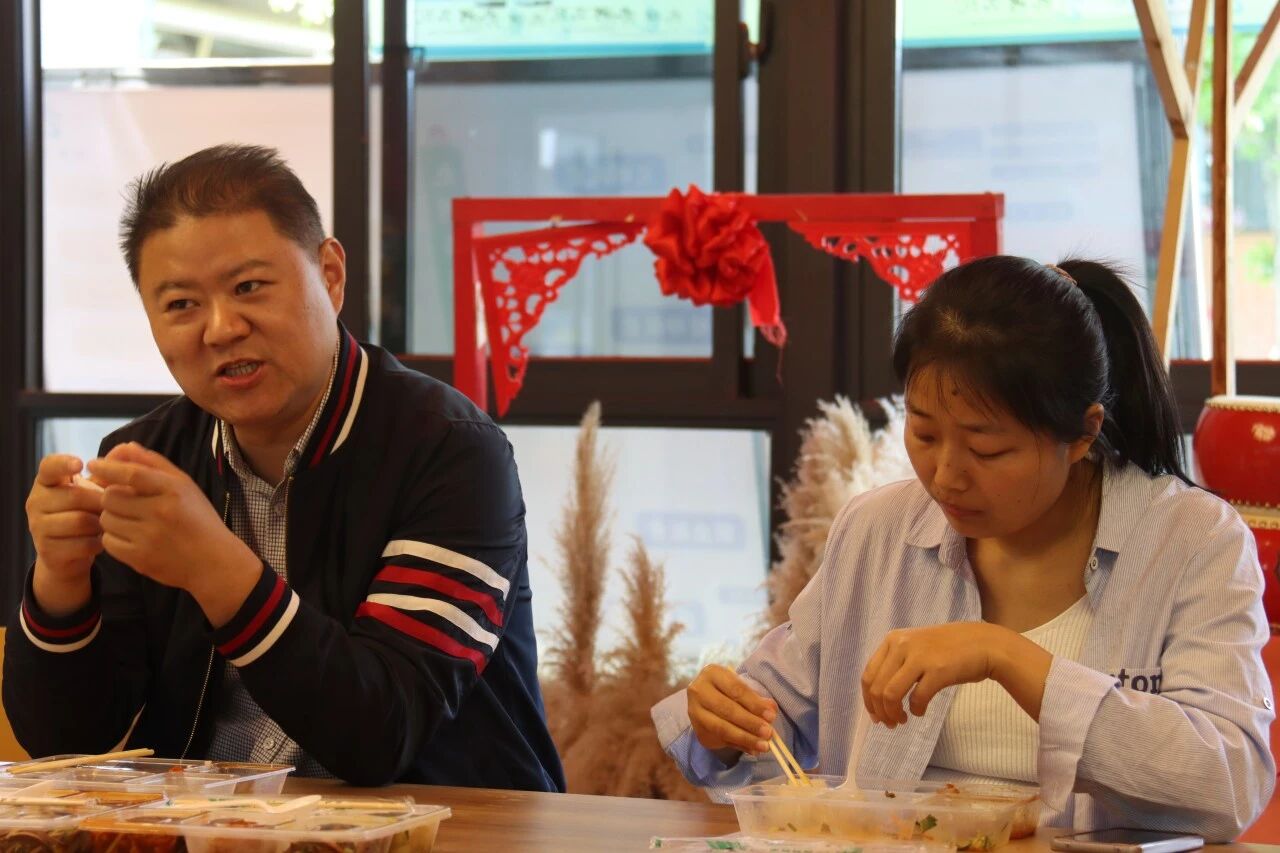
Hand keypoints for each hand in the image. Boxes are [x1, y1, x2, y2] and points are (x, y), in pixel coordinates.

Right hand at [27, 455, 105, 614]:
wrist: (70, 552)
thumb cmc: (86, 512)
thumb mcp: (94, 490)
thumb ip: (106, 472)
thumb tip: (126, 448)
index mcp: (46, 482)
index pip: (49, 466)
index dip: (63, 463)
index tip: (81, 465)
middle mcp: (35, 501)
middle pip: (75, 496)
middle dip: (101, 502)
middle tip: (113, 508)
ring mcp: (37, 526)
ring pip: (79, 521)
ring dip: (100, 524)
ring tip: (106, 524)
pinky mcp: (47, 549)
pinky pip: (81, 543)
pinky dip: (97, 543)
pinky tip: (100, 541)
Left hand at [88, 442, 260, 625]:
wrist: (214, 561)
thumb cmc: (199, 519)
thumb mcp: (185, 486)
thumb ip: (154, 464)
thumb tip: (124, 447)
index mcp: (174, 490)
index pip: (132, 474)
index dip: (108, 467)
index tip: (93, 464)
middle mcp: (161, 512)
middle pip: (111, 497)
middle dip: (109, 496)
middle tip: (120, 501)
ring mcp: (150, 537)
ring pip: (106, 519)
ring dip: (111, 517)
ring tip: (128, 520)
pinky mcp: (140, 559)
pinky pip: (108, 542)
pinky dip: (114, 538)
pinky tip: (130, 537)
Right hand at [687, 664, 777, 755]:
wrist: (705, 699)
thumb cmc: (728, 690)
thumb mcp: (741, 687)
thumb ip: (755, 699)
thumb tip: (771, 710)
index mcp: (712, 673)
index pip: (735, 689)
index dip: (754, 703)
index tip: (771, 716)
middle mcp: (698, 691)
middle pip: (726, 709)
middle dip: (750, 723)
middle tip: (768, 733)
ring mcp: (695, 712)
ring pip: (721, 728)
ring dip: (745, 738)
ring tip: (763, 745)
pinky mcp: (698, 730)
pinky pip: (720, 740)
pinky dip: (739, 746)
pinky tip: (752, 749)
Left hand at [861, 622, 1037, 726]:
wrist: (984, 644)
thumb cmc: (948, 649)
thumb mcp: (914, 647)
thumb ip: (895, 664)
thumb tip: (877, 699)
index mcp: (892, 640)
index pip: (868, 675)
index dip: (868, 700)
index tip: (876, 715)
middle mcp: (901, 645)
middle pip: (876, 688)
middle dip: (880, 711)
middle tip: (890, 723)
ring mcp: (919, 656)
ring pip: (890, 694)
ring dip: (894, 714)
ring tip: (902, 720)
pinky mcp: (937, 670)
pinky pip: (916, 698)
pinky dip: (916, 710)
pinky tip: (921, 711)